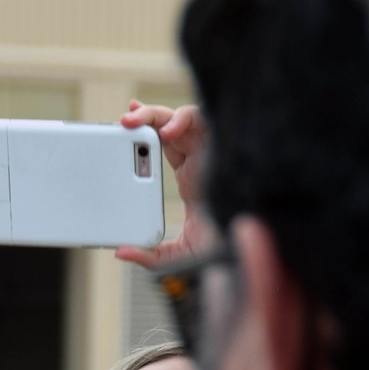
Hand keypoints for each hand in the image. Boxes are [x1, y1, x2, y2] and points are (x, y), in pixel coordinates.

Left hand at [115, 100, 212, 270]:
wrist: (250, 234)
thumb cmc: (227, 239)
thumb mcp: (183, 252)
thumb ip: (152, 255)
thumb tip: (122, 252)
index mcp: (190, 176)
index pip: (162, 147)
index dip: (140, 136)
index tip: (119, 131)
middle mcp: (198, 158)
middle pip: (164, 128)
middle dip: (140, 120)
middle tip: (118, 124)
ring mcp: (208, 147)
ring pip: (177, 118)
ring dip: (151, 114)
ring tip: (130, 121)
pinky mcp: (218, 140)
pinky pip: (198, 117)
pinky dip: (180, 118)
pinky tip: (166, 131)